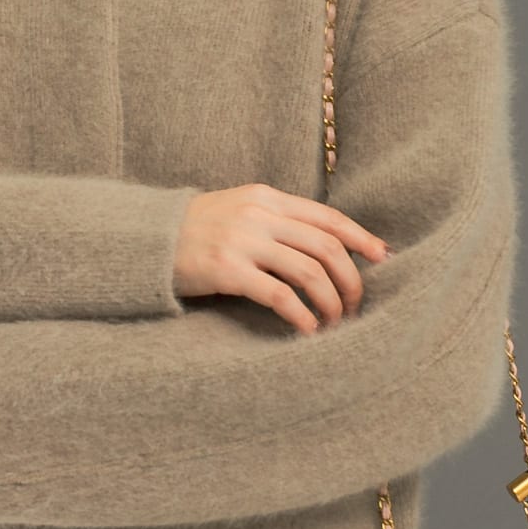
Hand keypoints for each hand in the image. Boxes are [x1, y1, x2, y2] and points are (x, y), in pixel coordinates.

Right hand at [173, 184, 390, 333]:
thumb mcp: (238, 211)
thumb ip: (276, 221)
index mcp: (266, 198)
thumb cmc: (195, 231)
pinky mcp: (227, 270)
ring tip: (336, 323)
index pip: (327, 217)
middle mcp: (259, 215)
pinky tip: (308, 331)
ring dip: (331, 303)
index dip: (361, 238)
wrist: (144, 241)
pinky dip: (302, 316)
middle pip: (326, 247)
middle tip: (357, 306)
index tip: (383, 257)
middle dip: (351, 280)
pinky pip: (280, 296)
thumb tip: (324, 245)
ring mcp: (243, 242)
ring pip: (309, 272)